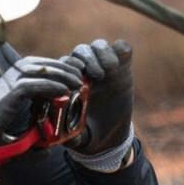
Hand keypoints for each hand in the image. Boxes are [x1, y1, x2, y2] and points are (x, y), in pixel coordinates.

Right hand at [0, 54, 84, 183]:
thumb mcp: (9, 143)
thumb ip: (28, 145)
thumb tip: (47, 151)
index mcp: (2, 91)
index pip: (27, 69)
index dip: (49, 68)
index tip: (67, 77)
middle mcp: (2, 85)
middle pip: (33, 63)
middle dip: (58, 66)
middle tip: (77, 74)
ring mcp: (2, 89)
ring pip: (34, 70)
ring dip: (59, 73)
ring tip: (76, 81)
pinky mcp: (5, 98)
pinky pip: (31, 85)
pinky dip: (50, 85)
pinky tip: (65, 90)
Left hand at [61, 38, 135, 155]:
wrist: (110, 138)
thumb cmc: (87, 134)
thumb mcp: (76, 137)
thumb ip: (68, 133)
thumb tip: (59, 128)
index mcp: (68, 83)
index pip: (64, 65)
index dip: (69, 69)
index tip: (78, 82)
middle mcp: (85, 71)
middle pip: (80, 52)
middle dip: (87, 60)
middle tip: (97, 76)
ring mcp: (104, 67)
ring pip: (98, 46)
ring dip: (102, 53)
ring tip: (109, 70)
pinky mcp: (123, 66)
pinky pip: (121, 48)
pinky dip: (121, 50)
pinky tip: (120, 65)